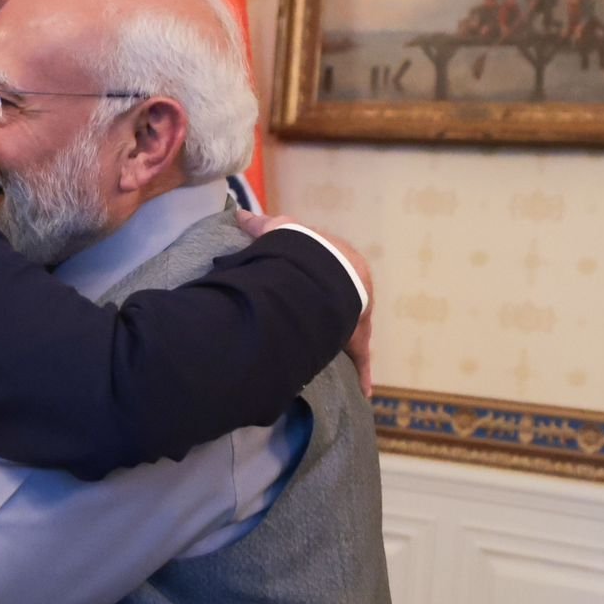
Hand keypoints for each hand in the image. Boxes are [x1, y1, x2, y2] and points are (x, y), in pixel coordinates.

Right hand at [235, 210, 374, 397]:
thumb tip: (239, 213)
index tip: (304, 294)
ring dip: (343, 342)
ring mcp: (356, 316)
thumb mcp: (279, 232)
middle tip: (317, 330)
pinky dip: (362, 372)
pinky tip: (364, 390)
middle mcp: (350, 291)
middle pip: (341, 307)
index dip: (316, 283)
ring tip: (332, 357)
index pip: (328, 274)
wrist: (327, 271)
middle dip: (333, 316)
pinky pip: (361, 357)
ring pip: (350, 332)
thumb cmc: (303, 251)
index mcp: (336, 264)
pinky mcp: (358, 338)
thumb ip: (260, 226)